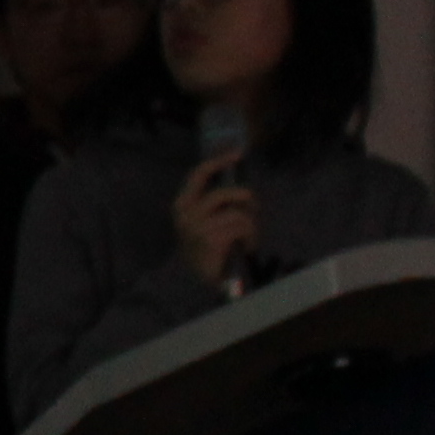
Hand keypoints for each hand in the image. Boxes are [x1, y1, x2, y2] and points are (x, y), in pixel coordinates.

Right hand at [174, 147, 259, 288]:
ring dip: (250, 226)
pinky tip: (247, 247)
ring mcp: (197, 228)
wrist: (202, 281)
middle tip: (253, 208)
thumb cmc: (207, 248)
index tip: (237, 154)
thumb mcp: (206, 220)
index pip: (199, 174)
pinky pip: (242, 228)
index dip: (219, 161)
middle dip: (245, 199)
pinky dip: (251, 237)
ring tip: (249, 237)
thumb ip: (215, 202)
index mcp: (182, 205)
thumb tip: (237, 183)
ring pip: (238, 214)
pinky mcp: (211, 240)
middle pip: (224, 193)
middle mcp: (186, 214)